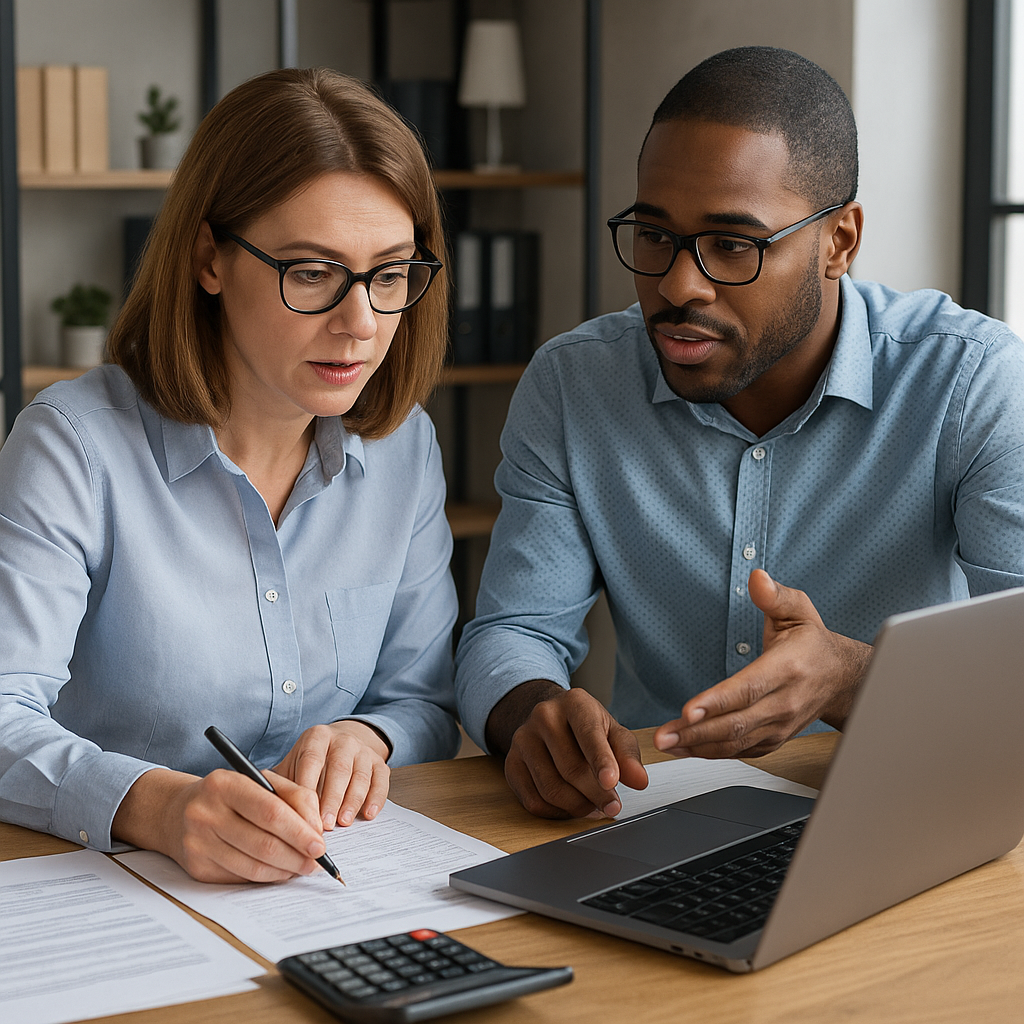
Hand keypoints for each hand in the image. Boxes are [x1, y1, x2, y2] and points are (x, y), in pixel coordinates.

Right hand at [113, 766, 329, 883]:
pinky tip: (280, 870)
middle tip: (317, 862)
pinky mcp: (197, 868)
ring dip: (286, 870)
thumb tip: (316, 830)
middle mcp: (205, 813)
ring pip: (254, 866)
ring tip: (303, 867)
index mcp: (224, 784)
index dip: (299, 831)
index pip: (270, 811)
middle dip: (297, 856)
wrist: (178, 812)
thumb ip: (294, 796)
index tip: (320, 844)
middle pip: (263, 843)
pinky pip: (241, 877)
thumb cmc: (230, 795)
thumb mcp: (260, 781)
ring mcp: (197, 843)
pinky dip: (267, 877)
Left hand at [275, 721, 390, 829]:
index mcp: (317, 737)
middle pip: (338, 769)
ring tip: (344, 822)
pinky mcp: (380, 763)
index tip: (303, 814)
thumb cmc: (313, 761)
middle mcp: (342, 740)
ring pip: (360, 775)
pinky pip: (381, 780)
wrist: (345, 743)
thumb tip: (260, 803)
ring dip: (352, 801)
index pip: (312, 760)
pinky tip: (368, 814)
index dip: (308, 787)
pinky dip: (376, 798)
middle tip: (325, 824)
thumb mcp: (295, 762)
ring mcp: (363, 751)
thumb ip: (281, 781)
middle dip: (331, 798)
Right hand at [488, 681, 647, 818]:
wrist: (549, 718)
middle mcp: (544, 716)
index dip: (601, 762)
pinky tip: (571, 806)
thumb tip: (639, 780)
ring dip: (577, 806)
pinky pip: (533, 800)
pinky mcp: (511, 762)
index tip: (612, 783)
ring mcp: (523, 739)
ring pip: (550, 789)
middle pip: (570, 768)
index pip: (588, 734)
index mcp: (574, 703)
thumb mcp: (613, 732)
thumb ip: (627, 755)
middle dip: (595, 794)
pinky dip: (556, 812)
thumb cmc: (586, 726)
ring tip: (594, 806)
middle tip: (612, 807)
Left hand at [654, 570, 871, 758]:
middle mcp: (784, 702)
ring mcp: (779, 725)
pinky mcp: (774, 739)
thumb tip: (757, 578)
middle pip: (736, 723)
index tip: (688, 710)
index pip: (748, 689)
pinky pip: (740, 751)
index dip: (716, 702)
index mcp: (787, 668)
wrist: (843, 679)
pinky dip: (712, 753)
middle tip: (663, 736)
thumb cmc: (813, 643)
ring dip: (697, 747)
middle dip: (695, 732)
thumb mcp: (799, 611)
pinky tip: (686, 749)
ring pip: (735, 742)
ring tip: (666, 744)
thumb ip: (775, 595)